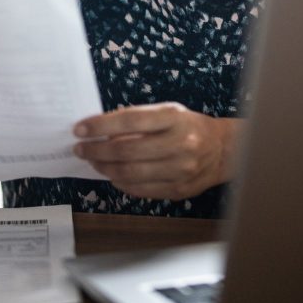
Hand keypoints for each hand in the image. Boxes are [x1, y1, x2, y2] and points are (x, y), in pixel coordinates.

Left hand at [72, 103, 238, 200]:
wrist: (223, 151)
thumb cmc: (189, 127)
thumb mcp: (168, 113)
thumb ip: (138, 119)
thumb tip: (102, 130)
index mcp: (174, 118)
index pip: (129, 120)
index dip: (100, 126)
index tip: (80, 129)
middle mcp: (180, 143)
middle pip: (126, 150)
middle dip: (96, 150)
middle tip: (81, 149)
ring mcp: (180, 169)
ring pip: (130, 173)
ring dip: (105, 168)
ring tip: (93, 162)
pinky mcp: (178, 190)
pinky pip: (140, 189)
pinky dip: (121, 183)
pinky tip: (112, 175)